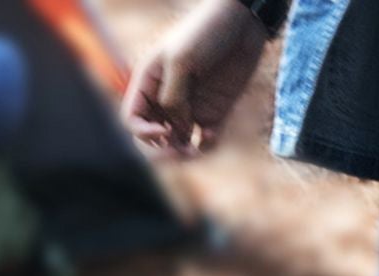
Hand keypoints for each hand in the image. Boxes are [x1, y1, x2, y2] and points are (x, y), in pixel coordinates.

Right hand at [122, 0, 270, 157]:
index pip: (132, 119)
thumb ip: (172, 99)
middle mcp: (165, 98)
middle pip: (151, 138)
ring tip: (194, 152)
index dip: (143, 133)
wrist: (245, 18)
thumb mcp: (181, 61)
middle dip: (160, 151)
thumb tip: (175, 130)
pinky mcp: (213, 111)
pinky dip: (205, 145)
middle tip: (177, 152)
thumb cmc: (208, 30)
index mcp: (149, 82)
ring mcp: (189, 106)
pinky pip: (203, 140)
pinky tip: (209, 136)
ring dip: (182, 154)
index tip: (164, 131)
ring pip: (176, 143)